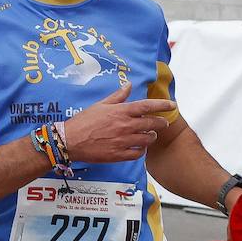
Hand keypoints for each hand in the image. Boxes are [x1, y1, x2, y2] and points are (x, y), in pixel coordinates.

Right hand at [61, 83, 176, 162]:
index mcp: (121, 111)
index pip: (147, 106)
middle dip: (160, 123)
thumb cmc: (83, 121)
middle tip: (163, 123)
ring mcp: (123, 141)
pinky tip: (140, 148)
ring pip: (146, 140)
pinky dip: (142, 150)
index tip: (172, 105)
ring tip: (151, 136)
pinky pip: (137, 153)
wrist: (69, 140)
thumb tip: (128, 85)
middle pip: (151, 124)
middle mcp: (125, 126)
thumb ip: (117, 96)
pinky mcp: (118, 155)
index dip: (162, 105)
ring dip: (151, 137)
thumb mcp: (100, 105)